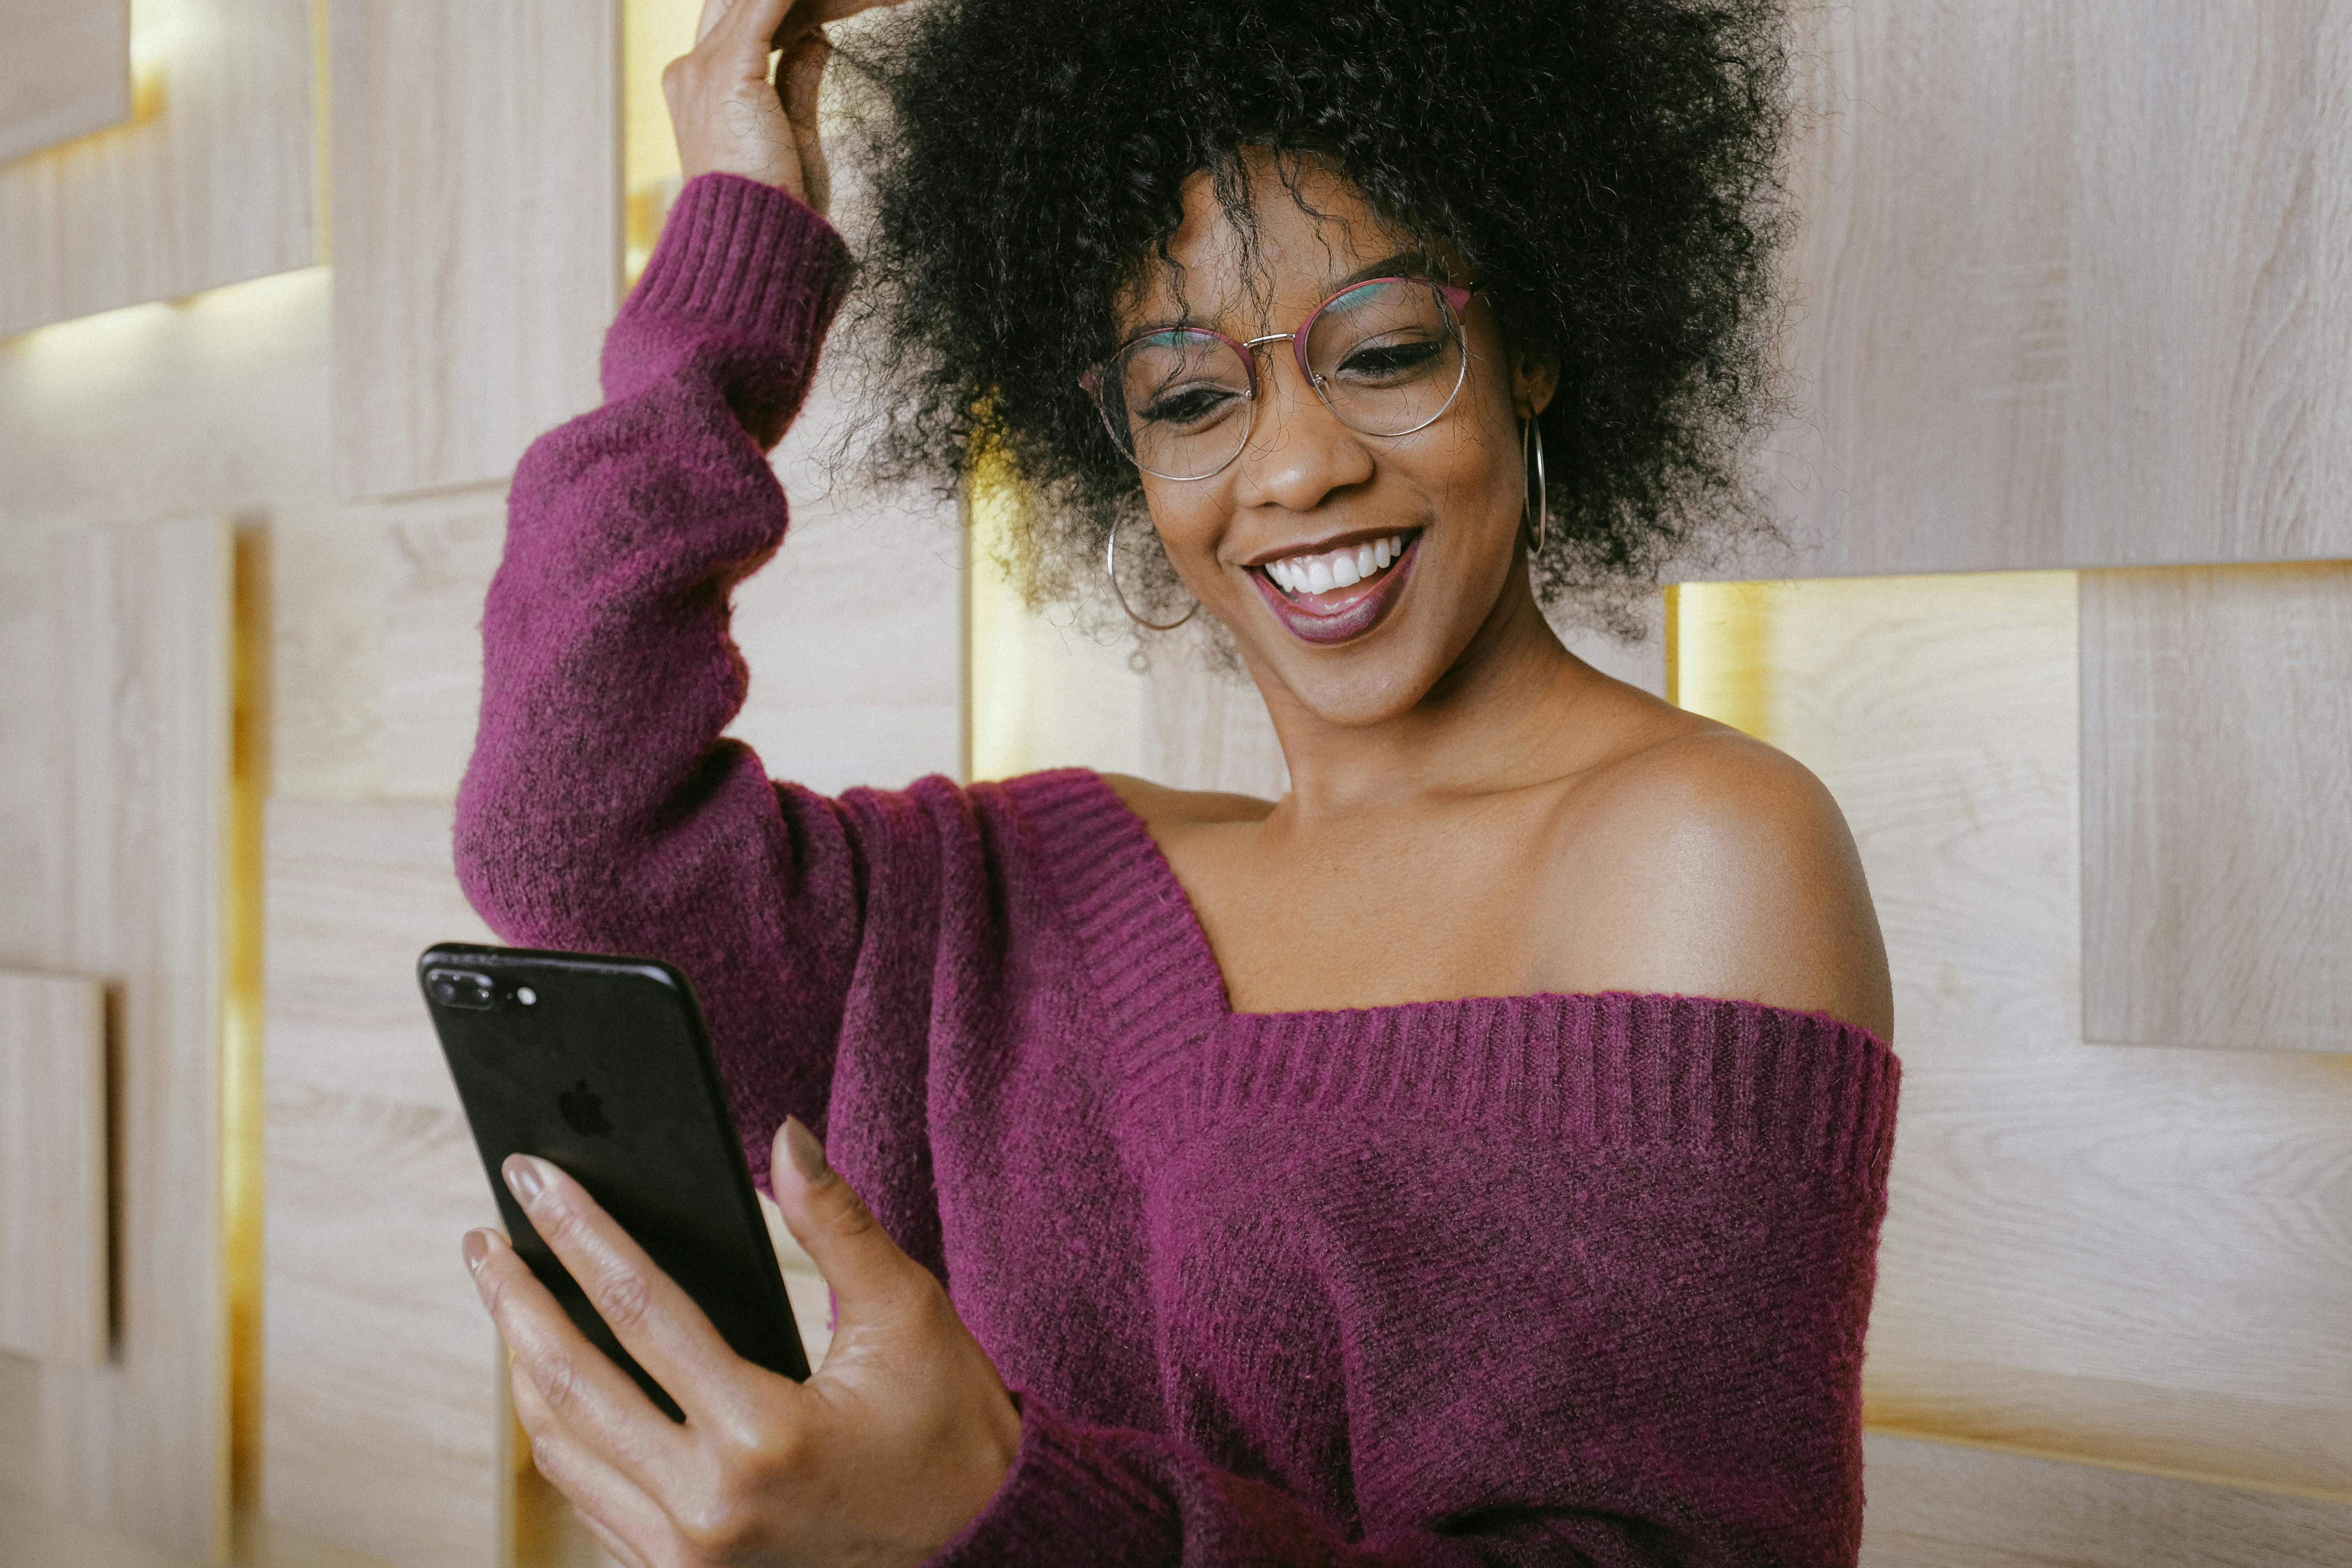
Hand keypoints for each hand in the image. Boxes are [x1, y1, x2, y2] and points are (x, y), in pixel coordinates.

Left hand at [464, 1118, 1020, 1566]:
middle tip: (483, 1239)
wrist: (981, 1551)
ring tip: (506, 1302)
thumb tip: (785, 1138)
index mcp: (766, 1436)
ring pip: (564, 1453)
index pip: (641, 1309)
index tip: (533, 1181)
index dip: (580, 1233)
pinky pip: (593, 1503)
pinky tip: (551, 1390)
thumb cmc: (951, 1433)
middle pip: (574, 1383)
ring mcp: (690, 1559)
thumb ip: (837, 1224)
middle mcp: (712, 1508)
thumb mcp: (909, 1315)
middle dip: (516, 1300)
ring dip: (523, 1369)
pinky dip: (560, 1441)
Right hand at [663, 0, 892, 212]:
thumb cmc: (773, 205)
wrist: (753, 244)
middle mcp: (691, 69)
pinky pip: (765, 3)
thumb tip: (816, 38)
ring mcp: (703, 68)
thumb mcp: (790, 130)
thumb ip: (796, 79)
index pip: (737, 20)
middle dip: (788, 1)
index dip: (780, 6)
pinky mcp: (729, 71)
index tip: (822, 8)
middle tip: (841, 2)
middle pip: (739, 0)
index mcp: (697, 87)